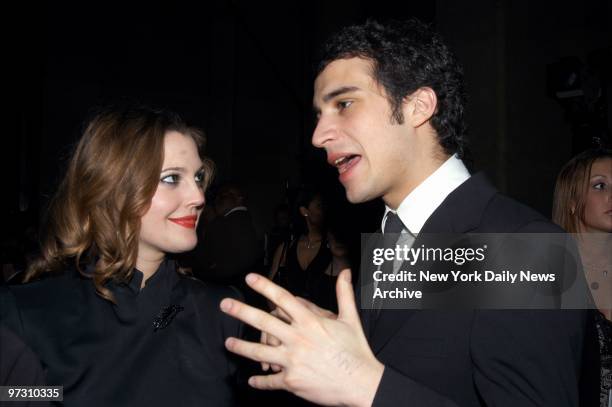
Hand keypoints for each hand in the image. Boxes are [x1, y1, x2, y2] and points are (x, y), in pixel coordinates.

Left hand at [220, 269, 383, 406]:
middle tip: (225, 305)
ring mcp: (293, 361)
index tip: (250, 278)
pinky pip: (271, 381)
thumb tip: (346, 272)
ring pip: (260, 352)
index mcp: (310, 322)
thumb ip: (344, 293)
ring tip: (229, 344)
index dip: (265, 287)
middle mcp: (298, 339)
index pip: (283, 299)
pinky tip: (252, 380)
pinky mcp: (292, 381)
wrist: (361, 383)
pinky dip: (260, 381)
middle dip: (241, 312)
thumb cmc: (356, 351)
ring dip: (242, 348)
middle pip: (264, 322)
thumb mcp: (350, 318)